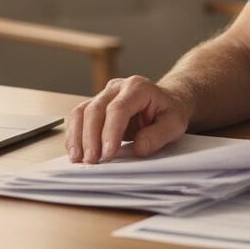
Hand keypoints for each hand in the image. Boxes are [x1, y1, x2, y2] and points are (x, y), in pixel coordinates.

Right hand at [64, 75, 191, 163]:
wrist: (165, 102)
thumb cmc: (169, 112)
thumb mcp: (175, 124)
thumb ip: (158, 135)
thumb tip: (138, 148)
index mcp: (138, 88)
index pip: (118, 108)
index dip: (110, 132)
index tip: (108, 154)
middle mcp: (117, 87)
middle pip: (95, 109)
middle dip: (90, 137)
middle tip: (92, 160)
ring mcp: (103, 95)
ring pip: (81, 111)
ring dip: (77, 136)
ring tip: (78, 158)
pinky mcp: (95, 106)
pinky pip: (78, 117)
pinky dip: (74, 135)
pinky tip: (76, 152)